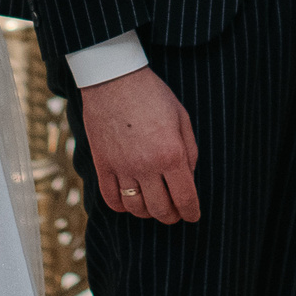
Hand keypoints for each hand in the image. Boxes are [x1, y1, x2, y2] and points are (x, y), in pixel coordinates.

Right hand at [82, 66, 200, 223]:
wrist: (113, 79)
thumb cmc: (153, 95)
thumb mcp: (182, 118)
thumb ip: (189, 152)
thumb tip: (188, 179)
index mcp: (171, 154)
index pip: (185, 198)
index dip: (192, 212)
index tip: (193, 215)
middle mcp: (146, 166)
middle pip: (161, 209)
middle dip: (172, 216)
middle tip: (175, 212)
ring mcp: (121, 168)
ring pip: (136, 208)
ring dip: (148, 212)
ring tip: (154, 205)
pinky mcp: (102, 165)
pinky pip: (111, 199)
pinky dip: (123, 205)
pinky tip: (131, 199)